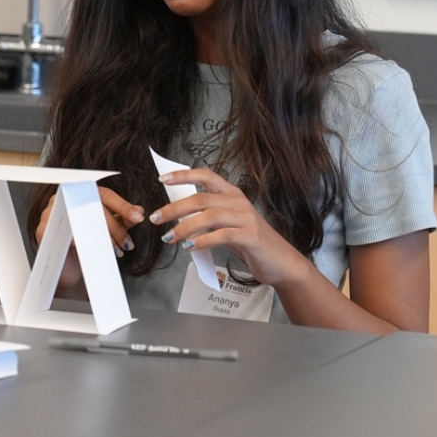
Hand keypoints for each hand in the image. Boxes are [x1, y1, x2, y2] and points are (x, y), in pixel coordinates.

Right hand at [36, 187, 145, 292]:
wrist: (63, 269)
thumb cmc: (83, 245)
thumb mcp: (106, 230)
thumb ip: (121, 219)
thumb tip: (138, 210)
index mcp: (77, 193)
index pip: (103, 194)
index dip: (122, 205)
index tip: (138, 216)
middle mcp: (62, 198)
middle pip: (93, 207)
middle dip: (115, 227)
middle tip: (127, 242)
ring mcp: (50, 213)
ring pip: (81, 219)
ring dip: (103, 237)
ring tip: (116, 250)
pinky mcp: (42, 231)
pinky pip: (66, 234)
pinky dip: (83, 243)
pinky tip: (96, 252)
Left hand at [149, 167, 310, 288]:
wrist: (281, 261)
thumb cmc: (250, 241)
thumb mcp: (228, 222)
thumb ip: (208, 215)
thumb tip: (177, 213)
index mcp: (232, 194)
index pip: (206, 175)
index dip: (183, 175)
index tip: (162, 179)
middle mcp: (238, 202)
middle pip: (201, 198)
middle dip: (174, 208)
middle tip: (156, 218)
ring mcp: (246, 218)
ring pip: (209, 216)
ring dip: (184, 227)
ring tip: (168, 237)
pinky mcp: (251, 236)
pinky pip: (222, 235)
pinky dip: (203, 241)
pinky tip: (190, 247)